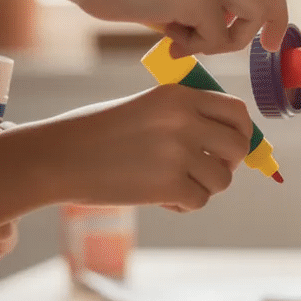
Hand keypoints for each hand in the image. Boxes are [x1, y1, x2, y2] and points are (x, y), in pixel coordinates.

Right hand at [24, 84, 251, 211]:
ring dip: (204, 187)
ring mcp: (179, 153)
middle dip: (229, 163)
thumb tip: (234, 141)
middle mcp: (185, 120)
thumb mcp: (147, 107)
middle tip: (206, 169)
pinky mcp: (168, 185)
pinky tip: (162, 199)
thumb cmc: (99, 132)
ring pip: (222, 179)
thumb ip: (187, 117)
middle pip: (238, 147)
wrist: (58, 157)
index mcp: (180, 96)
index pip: (237, 111)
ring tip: (176, 184)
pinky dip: (184, 204)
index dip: (241, 131)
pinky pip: (199, 200)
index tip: (230, 145)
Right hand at [76, 0, 288, 57]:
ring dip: (230, 39)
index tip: (265, 34)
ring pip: (254, 14)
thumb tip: (216, 31)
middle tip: (268, 48)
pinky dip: (196, 47)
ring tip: (191, 41)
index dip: (270, 5)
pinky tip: (168, 40)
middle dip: (276, 22)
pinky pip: (218, 36)